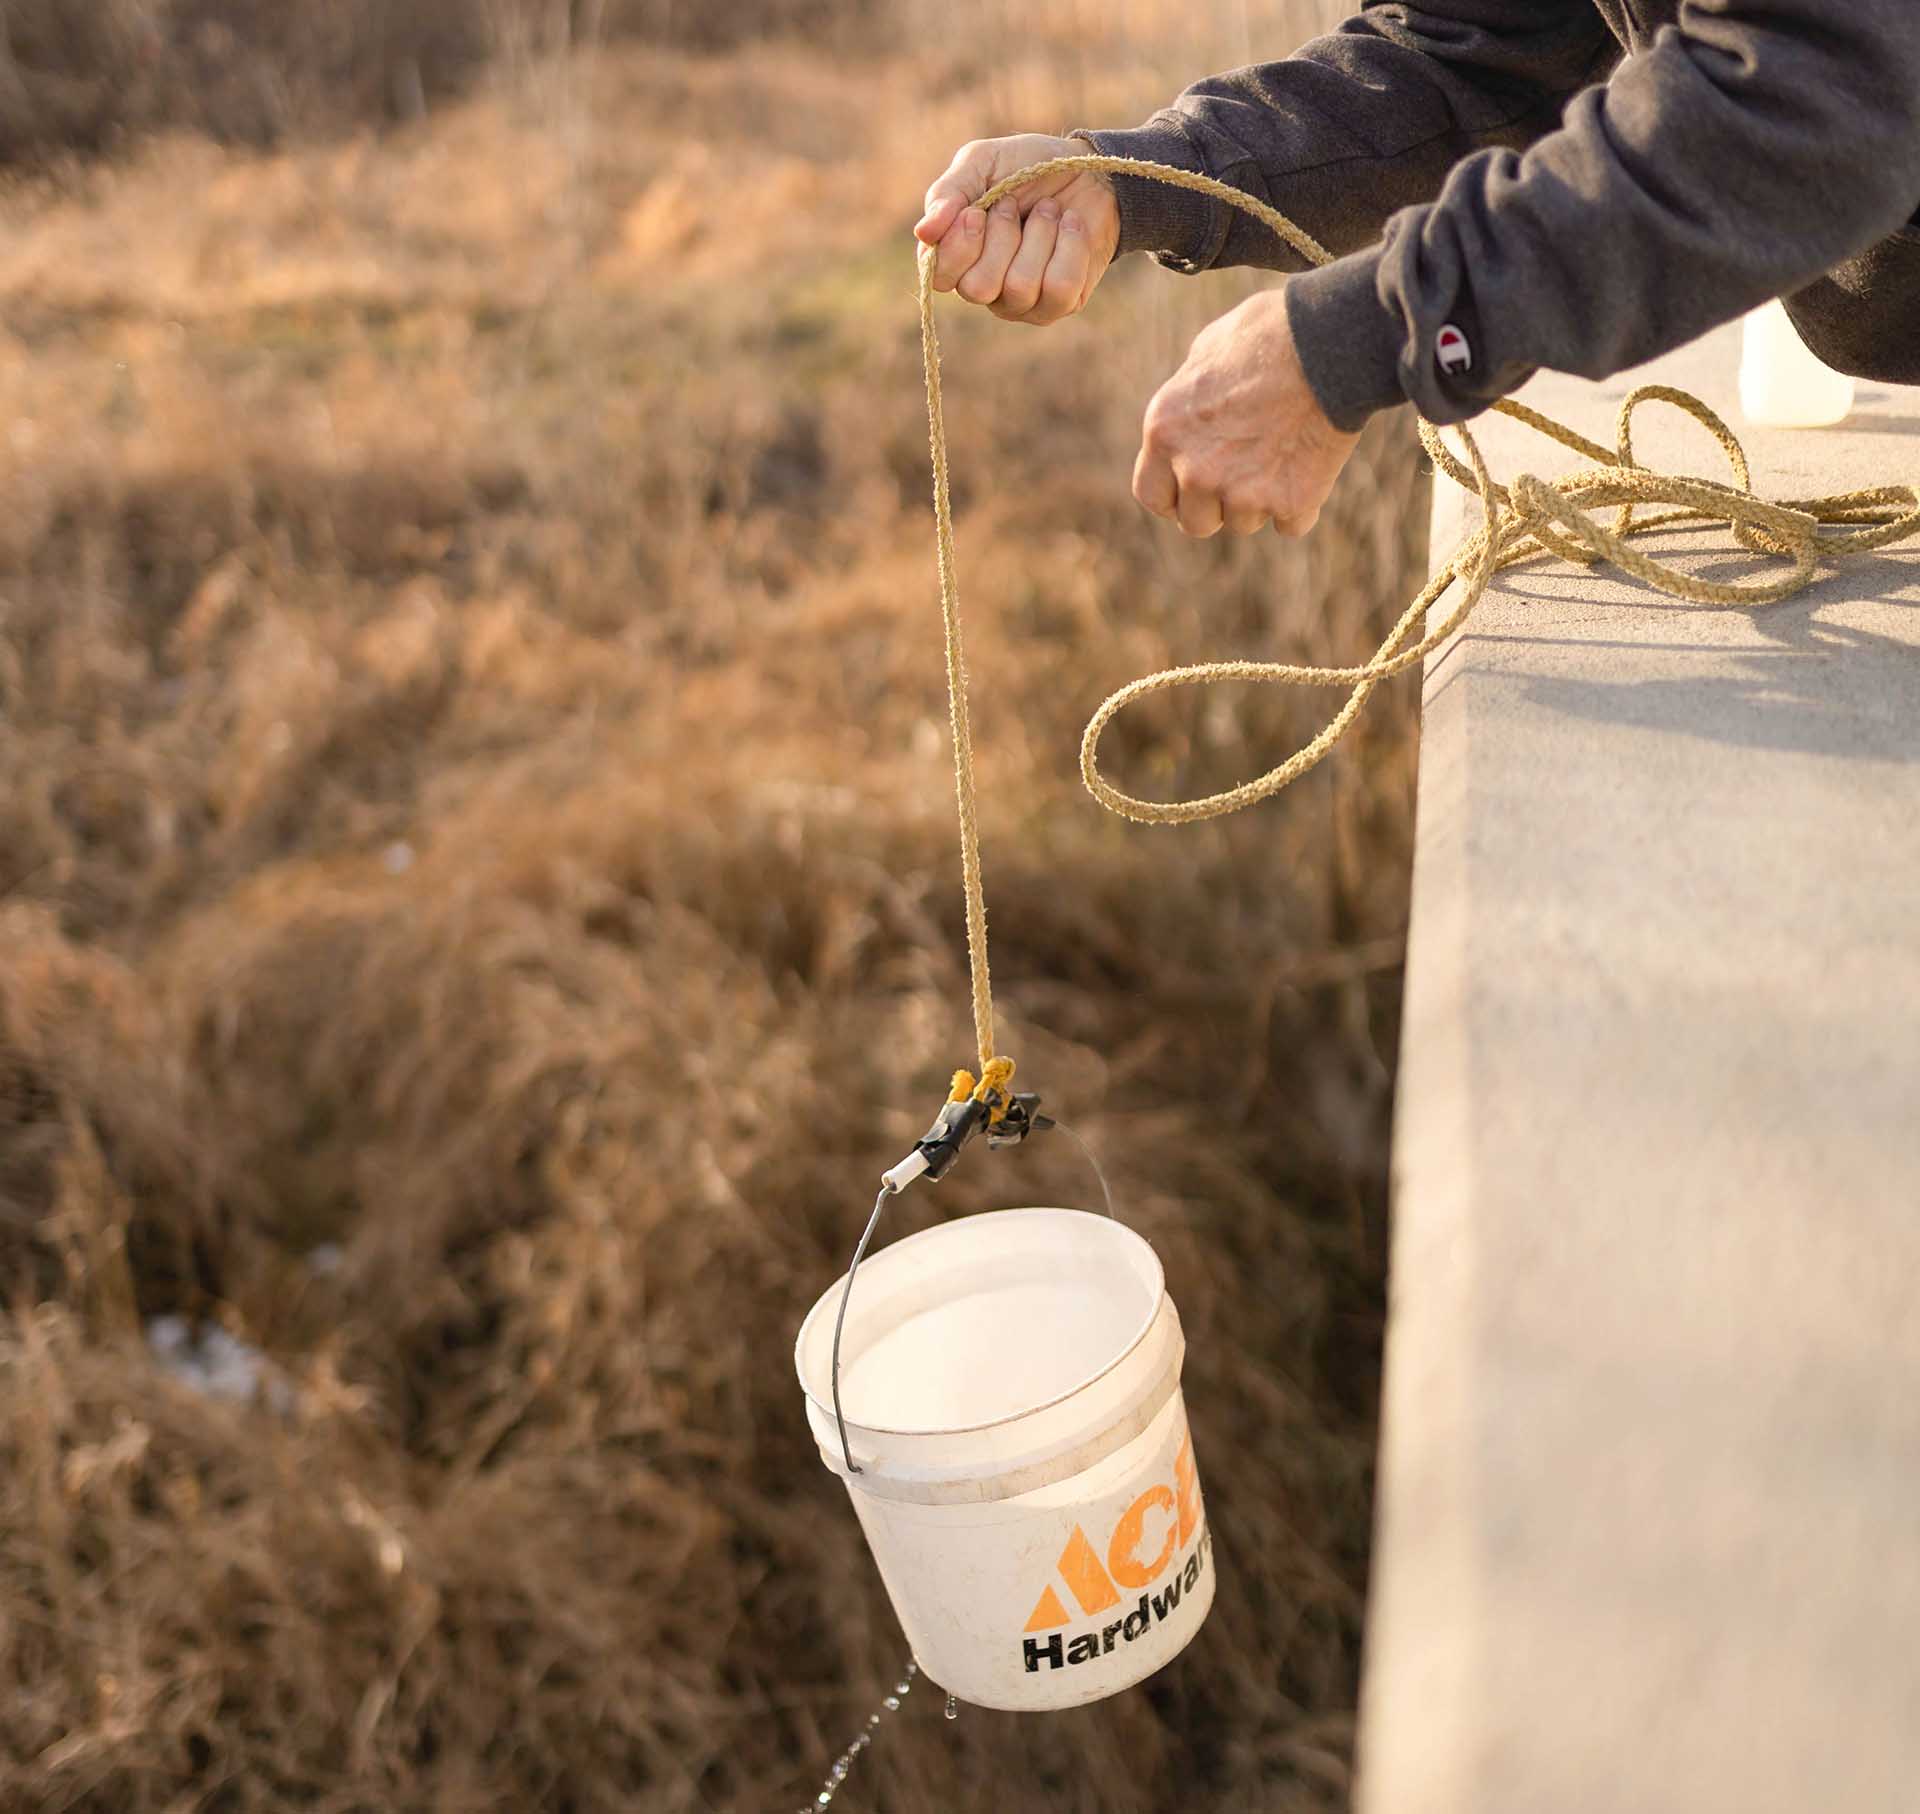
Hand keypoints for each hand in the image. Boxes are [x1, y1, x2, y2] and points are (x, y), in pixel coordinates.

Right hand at [914, 134, 1119, 324]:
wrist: (1089, 170)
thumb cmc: (1028, 167)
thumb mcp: (982, 163)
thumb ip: (948, 193)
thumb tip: (923, 232)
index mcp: (956, 257)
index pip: (938, 278)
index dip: (958, 246)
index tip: (978, 211)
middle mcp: (984, 288)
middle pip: (978, 288)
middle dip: (1003, 236)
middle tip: (1016, 205)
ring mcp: (1022, 303)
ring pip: (1020, 286)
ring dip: (1040, 235)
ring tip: (1049, 211)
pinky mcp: (1060, 304)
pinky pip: (1060, 287)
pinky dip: (1070, 245)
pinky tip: (1071, 227)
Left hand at [1134, 288, 1359, 537]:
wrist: (1330, 341)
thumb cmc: (1269, 333)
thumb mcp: (1207, 353)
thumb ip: (1190, 400)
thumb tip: (1191, 419)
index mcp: (1164, 432)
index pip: (1152, 495)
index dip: (1173, 497)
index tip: (1190, 492)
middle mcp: (1195, 470)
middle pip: (1197, 522)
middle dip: (1217, 505)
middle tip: (1244, 472)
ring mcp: (1241, 492)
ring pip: (1245, 523)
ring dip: (1261, 500)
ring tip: (1282, 451)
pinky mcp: (1289, 501)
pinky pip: (1290, 525)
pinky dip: (1301, 504)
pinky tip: (1310, 465)